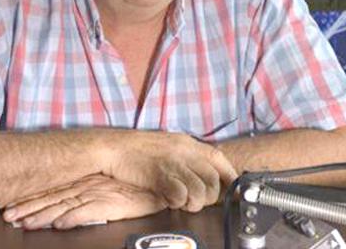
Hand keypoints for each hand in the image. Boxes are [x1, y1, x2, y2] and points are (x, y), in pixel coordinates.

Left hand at [2, 174, 166, 229]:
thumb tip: (58, 214)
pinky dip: (72, 217)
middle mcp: (85, 185)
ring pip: (64, 205)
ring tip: (25, 223)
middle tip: (8, 216)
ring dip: (43, 215)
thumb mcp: (104, 189)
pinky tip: (59, 224)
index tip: (11, 208)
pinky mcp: (110, 202)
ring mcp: (96, 193)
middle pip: (51, 197)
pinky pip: (88, 211)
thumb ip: (83, 199)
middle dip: (28, 207)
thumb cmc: (133, 184)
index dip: (30, 199)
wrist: (158, 178)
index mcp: (82, 180)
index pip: (51, 190)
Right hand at [103, 130, 237, 211]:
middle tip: (197, 200)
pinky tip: (170, 199)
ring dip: (194, 202)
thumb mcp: (170, 147)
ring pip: (200, 190)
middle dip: (210, 196)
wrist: (114, 148)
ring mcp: (172, 163)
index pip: (219, 159)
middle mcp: (184, 151)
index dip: (229, 177)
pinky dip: (178, 202)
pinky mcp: (160, 176)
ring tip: (183, 202)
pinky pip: (180, 195)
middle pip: (213, 179)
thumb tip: (206, 175)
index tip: (231, 190)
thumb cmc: (140, 150)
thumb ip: (188, 158)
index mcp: (188, 143)